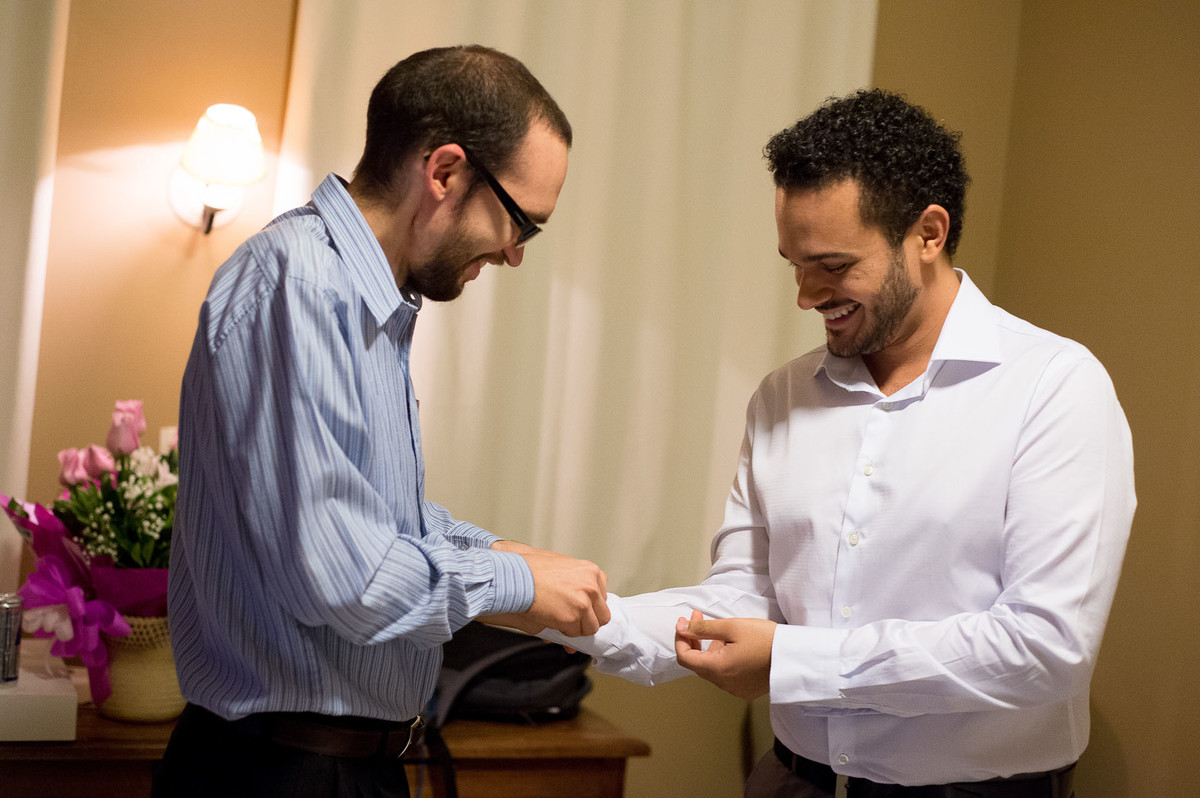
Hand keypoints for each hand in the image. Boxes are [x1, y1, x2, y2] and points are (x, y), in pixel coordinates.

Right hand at [484, 540, 609, 636]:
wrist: (516, 577)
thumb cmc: (532, 569)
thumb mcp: (561, 568)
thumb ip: (576, 584)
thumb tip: (579, 606)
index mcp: (592, 571)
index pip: (602, 597)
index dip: (590, 605)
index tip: (579, 606)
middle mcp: (592, 587)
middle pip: (602, 615)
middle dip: (588, 619)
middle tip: (572, 617)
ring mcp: (583, 604)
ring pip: (591, 628)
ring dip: (577, 627)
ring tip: (560, 618)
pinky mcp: (571, 619)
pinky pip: (574, 634)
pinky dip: (564, 631)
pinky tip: (552, 619)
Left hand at [674, 610, 775, 699]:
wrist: (795, 656)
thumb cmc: (766, 639)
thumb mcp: (732, 627)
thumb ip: (703, 629)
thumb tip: (682, 628)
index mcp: (717, 670)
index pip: (684, 657)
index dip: (680, 638)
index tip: (684, 622)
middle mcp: (723, 684)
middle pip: (697, 663)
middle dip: (694, 639)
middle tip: (699, 617)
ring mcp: (735, 689)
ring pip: (711, 668)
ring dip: (709, 648)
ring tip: (723, 631)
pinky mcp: (746, 689)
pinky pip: (725, 674)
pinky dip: (722, 659)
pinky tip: (734, 646)